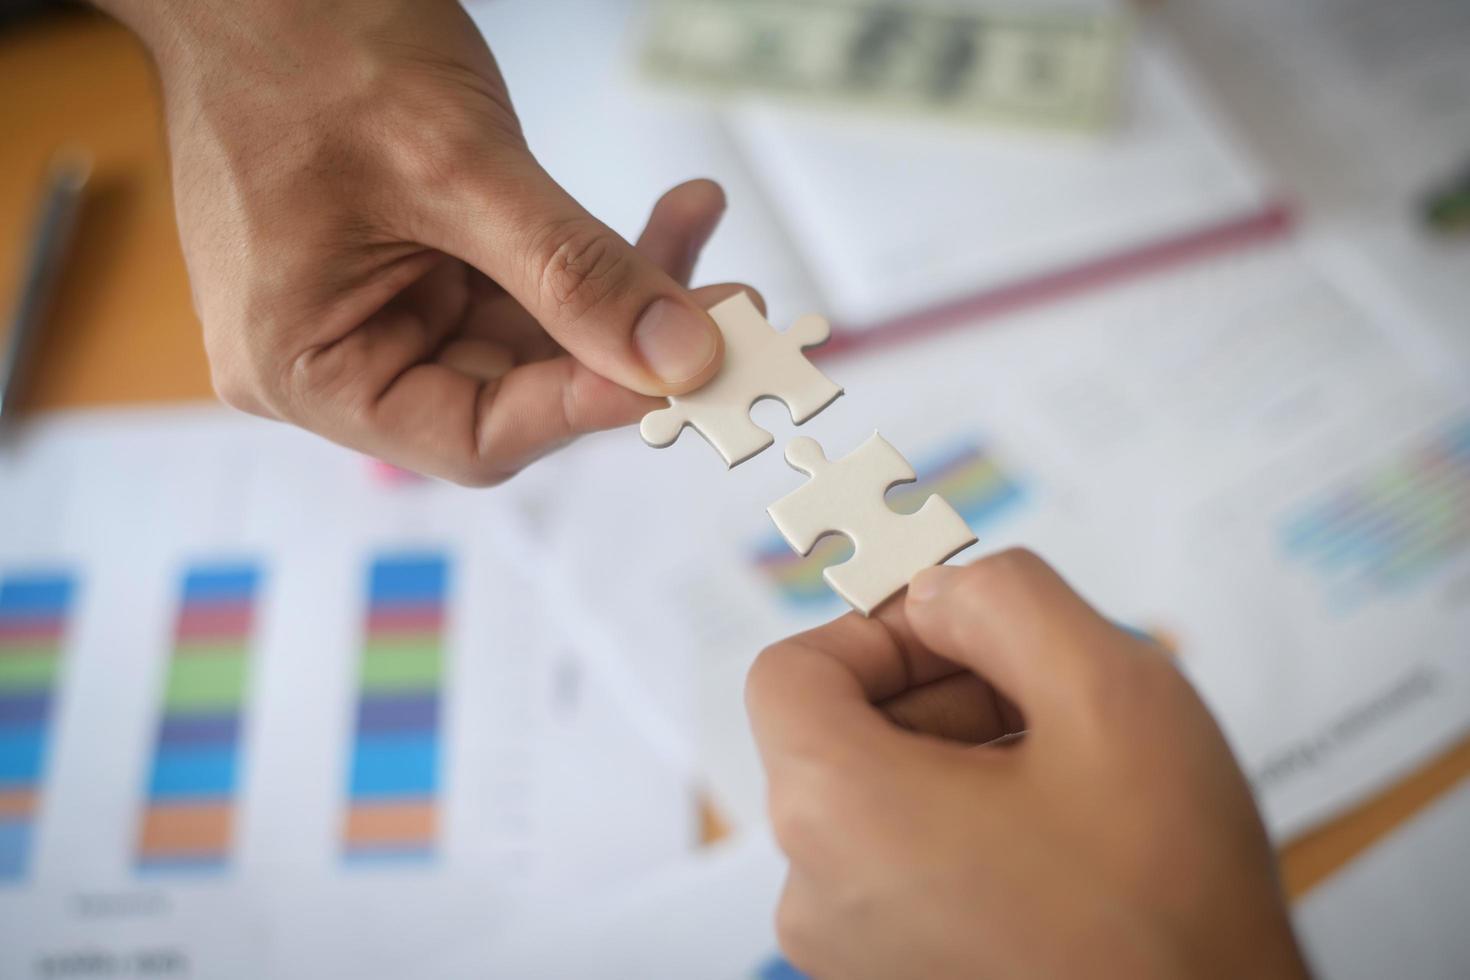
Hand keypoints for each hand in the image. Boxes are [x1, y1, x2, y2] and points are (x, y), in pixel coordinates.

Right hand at [101, 0, 729, 483]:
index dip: (588, 406)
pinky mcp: (418, 267)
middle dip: (626, 343)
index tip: (689, 367)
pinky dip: (593, 257)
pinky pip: (524, 286)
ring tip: (693, 225)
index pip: (475, 436)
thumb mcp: (455, 168)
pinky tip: (664, 217)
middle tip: (729, 307)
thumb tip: (680, 357)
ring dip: (625, 291)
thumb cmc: (301, 42)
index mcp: (305, 366)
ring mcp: (378, 310)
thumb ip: (572, 274)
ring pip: (536, 338)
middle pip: (518, 390)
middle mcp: (338, 356)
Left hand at [746, 551, 1308, 979]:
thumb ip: (1005, 599)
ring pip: (877, 804)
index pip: (791, 673)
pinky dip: (962, 830)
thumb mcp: (1111, 693)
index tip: (971, 635)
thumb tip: (936, 592)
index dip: (879, 629)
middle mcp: (815, 899)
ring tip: (1072, 778)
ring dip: (963, 760)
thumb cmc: (1170, 907)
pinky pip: (898, 873)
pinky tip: (1061, 845)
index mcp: (835, 816)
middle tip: (1051, 701)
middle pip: (837, 736)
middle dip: (940, 691)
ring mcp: (851, 960)